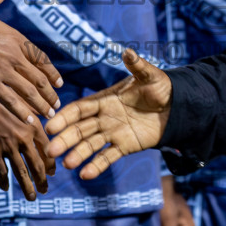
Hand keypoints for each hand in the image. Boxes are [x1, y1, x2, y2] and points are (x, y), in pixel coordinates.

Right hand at [0, 0, 61, 117]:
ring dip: (41, 105)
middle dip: (50, 94)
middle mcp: (15, 55)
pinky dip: (22, 112)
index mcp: (16, 39)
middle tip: (57, 106)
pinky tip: (30, 122)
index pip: (41, 58)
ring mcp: (4, 70)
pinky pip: (11, 100)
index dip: (51, 73)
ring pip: (30, 91)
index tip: (59, 83)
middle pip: (39, 78)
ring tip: (49, 115)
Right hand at [0, 104, 53, 199]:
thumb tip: (45, 124)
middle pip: (37, 165)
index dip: (50, 165)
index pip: (47, 151)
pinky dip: (4, 181)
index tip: (51, 173)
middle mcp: (24, 139)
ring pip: (22, 173)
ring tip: (32, 197)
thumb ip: (34, 117)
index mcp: (34, 127)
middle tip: (45, 190)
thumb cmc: (1, 103)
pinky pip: (2, 172)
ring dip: (28, 187)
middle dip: (42, 180)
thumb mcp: (23, 107)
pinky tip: (6, 188)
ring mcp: (9, 148)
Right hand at [46, 48, 170, 180]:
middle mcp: (104, 117)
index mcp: (105, 100)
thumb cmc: (160, 87)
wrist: (175, 106)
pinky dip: (97, 166)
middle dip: (65, 139)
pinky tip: (85, 174)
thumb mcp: (150, 75)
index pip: (80, 109)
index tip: (51, 126)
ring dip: (78, 154)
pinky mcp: (124, 146)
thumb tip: (128, 51)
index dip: (65, 117)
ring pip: (91, 145)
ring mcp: (113, 133)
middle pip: (80, 129)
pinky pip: (108, 157)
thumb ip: (138, 66)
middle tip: (50, 151)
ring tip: (67, 164)